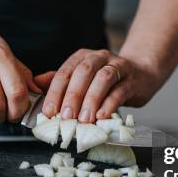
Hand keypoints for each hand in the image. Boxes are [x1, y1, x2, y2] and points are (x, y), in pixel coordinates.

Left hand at [35, 49, 160, 122]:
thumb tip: (36, 85)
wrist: (141, 75)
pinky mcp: (132, 79)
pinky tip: (102, 116)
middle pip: (83, 72)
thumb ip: (60, 81)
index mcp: (82, 57)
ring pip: (103, 79)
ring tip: (84, 119)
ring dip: (92, 100)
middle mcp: (99, 57)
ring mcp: (118, 66)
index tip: (49, 112)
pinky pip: (120, 90)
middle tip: (66, 116)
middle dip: (73, 95)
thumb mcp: (82, 80)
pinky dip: (110, 104)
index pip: (65, 72)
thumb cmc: (107, 82)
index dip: (55, 92)